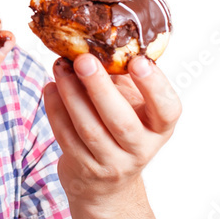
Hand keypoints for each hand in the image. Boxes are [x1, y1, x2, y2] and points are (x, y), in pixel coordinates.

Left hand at [44, 54, 180, 218]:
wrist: (108, 182)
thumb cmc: (122, 126)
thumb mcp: (133, 103)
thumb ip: (124, 76)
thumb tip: (101, 36)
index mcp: (159, 127)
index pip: (167, 109)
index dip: (154, 86)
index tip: (138, 61)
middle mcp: (140, 148)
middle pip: (120, 120)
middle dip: (99, 87)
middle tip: (83, 59)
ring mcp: (112, 162)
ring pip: (89, 128)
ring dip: (71, 93)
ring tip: (60, 67)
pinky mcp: (84, 167)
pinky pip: (66, 136)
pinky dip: (55, 109)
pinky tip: (52, 87)